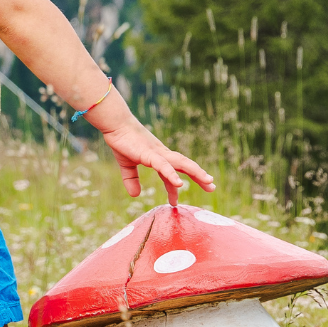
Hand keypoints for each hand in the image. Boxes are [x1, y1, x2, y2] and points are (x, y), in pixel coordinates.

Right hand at [95, 115, 214, 202]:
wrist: (115, 124)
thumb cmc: (121, 140)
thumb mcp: (126, 165)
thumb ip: (131, 179)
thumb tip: (135, 195)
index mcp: (158, 157)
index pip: (172, 173)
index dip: (175, 186)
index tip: (175, 202)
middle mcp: (162, 154)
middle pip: (185, 166)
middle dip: (199, 176)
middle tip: (212, 187)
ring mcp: (158, 153)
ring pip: (181, 163)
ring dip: (196, 172)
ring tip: (208, 181)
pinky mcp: (149, 154)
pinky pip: (163, 166)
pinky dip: (172, 174)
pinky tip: (179, 183)